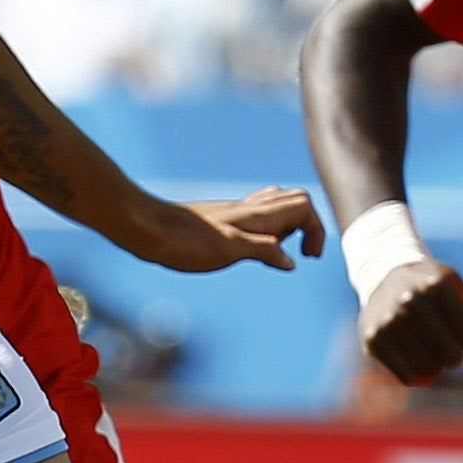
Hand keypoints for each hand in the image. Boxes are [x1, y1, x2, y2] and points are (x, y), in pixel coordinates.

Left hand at [130, 186, 325, 274]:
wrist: (146, 228)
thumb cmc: (183, 241)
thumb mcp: (228, 250)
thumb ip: (263, 251)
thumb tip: (291, 262)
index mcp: (255, 216)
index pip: (303, 207)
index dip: (315, 230)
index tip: (306, 257)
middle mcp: (248, 210)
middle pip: (295, 200)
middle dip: (307, 224)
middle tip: (299, 252)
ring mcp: (234, 214)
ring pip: (275, 206)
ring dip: (288, 226)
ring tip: (279, 252)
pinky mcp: (220, 221)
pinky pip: (255, 215)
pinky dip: (266, 229)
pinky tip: (250, 250)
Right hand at [360, 255, 462, 385]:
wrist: (382, 277)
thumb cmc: (427, 288)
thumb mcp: (454, 284)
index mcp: (438, 285)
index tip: (462, 335)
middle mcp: (412, 300)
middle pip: (452, 355)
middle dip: (454, 357)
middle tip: (448, 352)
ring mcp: (390, 320)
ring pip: (430, 368)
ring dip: (434, 367)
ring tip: (429, 354)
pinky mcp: (373, 338)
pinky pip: (406, 376)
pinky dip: (413, 376)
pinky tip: (412, 365)